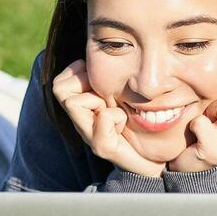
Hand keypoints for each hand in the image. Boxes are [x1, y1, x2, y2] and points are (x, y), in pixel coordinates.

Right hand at [52, 59, 167, 177]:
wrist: (155, 159)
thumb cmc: (141, 125)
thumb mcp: (123, 95)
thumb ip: (107, 80)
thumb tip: (96, 56)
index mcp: (85, 109)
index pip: (61, 82)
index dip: (76, 71)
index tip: (98, 79)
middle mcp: (82, 123)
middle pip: (60, 89)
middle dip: (85, 83)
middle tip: (106, 97)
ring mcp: (90, 136)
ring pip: (75, 103)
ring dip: (99, 100)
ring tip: (116, 111)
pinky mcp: (104, 148)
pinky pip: (103, 118)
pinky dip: (116, 117)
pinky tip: (125, 125)